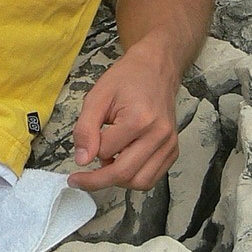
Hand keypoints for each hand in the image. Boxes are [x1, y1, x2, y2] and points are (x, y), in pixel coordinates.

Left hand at [68, 41, 179, 191]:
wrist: (156, 69)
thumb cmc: (127, 79)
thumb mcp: (97, 97)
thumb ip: (86, 128)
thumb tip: (82, 160)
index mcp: (140, 119)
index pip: (106, 151)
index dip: (88, 154)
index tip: (77, 157)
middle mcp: (159, 135)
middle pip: (125, 174)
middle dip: (97, 181)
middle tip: (79, 179)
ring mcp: (169, 145)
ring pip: (141, 182)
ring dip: (118, 181)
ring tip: (105, 164)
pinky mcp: (173, 151)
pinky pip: (152, 177)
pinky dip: (133, 177)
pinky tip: (121, 162)